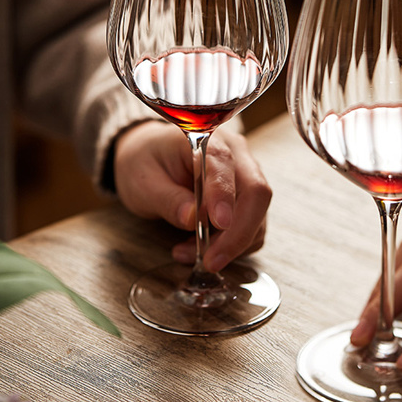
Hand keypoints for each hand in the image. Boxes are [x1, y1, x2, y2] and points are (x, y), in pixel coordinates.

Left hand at [113, 121, 270, 272]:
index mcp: (206, 140)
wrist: (149, 156)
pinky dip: (232, 245)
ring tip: (189, 252)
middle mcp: (235, 154)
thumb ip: (168, 198)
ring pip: (257, 214)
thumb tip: (193, 218)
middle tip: (211, 261)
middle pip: (256, 193)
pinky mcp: (246, 198)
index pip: (224, 165)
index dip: (225, 196)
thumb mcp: (143, 181)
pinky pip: (252, 225)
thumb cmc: (145, 163)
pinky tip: (201, 248)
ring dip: (232, 243)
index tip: (219, 224)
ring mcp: (244, 176)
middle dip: (238, 233)